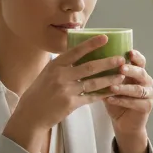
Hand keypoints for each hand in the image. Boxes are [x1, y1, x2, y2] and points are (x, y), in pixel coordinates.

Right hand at [3, 35, 125, 152]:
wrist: (31, 114)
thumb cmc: (39, 93)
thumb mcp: (47, 74)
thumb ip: (62, 65)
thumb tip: (78, 53)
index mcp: (55, 65)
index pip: (75, 51)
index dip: (91, 44)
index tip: (105, 38)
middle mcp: (60, 76)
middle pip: (89, 67)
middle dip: (107, 62)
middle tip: (121, 58)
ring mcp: (66, 90)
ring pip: (93, 83)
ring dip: (109, 79)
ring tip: (121, 75)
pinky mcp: (70, 104)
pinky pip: (91, 98)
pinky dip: (102, 95)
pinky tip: (112, 91)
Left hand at [105, 49, 152, 137]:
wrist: (123, 122)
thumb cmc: (116, 99)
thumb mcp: (110, 84)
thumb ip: (107, 73)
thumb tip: (89, 60)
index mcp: (138, 73)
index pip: (140, 61)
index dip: (136, 56)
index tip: (129, 52)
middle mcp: (146, 82)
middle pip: (141, 73)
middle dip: (131, 70)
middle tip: (121, 68)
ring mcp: (148, 94)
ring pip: (138, 89)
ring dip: (124, 88)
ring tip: (112, 87)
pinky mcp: (147, 107)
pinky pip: (135, 103)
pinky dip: (122, 101)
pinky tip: (110, 99)